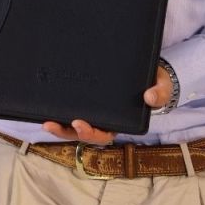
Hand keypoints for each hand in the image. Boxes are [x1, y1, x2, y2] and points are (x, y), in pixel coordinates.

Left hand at [41, 65, 174, 145]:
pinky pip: (70, 106)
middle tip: (50, 124)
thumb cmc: (155, 83)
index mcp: (120, 121)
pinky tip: (42, 105)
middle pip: (81, 131)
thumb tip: (150, 97)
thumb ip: (160, 93)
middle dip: (65, 131)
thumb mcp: (162, 87)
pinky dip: (57, 108)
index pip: (103, 134)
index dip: (89, 132)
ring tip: (43, 120)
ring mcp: (93, 110)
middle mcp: (104, 119)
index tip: (78, 124)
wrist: (149, 70)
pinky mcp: (85, 97)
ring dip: (57, 124)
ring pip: (72, 123)